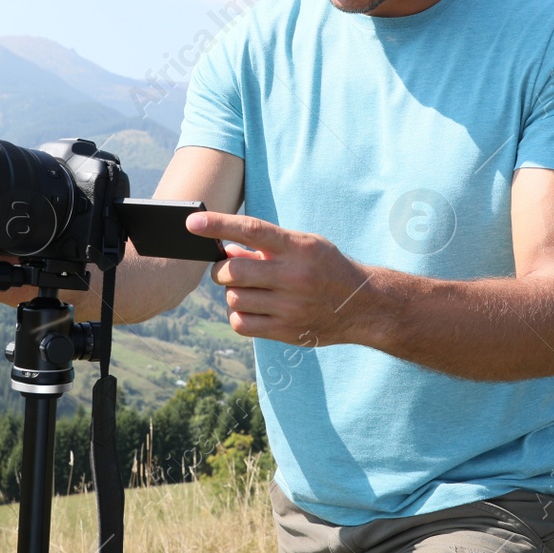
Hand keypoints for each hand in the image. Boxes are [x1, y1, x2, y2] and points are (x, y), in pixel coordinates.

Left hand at [185, 210, 374, 345]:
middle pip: (233, 271)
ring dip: (232, 293)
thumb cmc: (326, 267)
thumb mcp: (303, 245)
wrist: (362, 305)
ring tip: (248, 289)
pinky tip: (251, 308)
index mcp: (297, 247)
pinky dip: (237, 315)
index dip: (218, 224)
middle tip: (228, 270)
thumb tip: (225, 250)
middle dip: (221, 270)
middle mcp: (293, 275)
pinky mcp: (286, 331)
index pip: (250, 230)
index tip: (192, 222)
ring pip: (234, 298)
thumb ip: (265, 246)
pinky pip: (241, 324)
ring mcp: (289, 306)